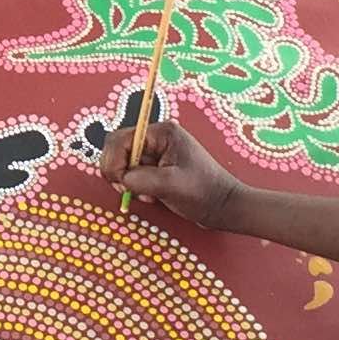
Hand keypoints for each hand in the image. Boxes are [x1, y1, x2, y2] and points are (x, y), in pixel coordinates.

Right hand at [100, 114, 244, 230]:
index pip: (121, 139)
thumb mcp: (170, 185)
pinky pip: (132, 173)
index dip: (114, 161)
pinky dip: (134, 186)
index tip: (120, 182)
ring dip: (126, 181)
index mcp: (162, 133)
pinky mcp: (156, 167)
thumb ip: (140, 179)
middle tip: (125, 190)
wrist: (223, 206)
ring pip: (123, 162)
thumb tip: (121, 179)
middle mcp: (157, 138)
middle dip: (117, 171)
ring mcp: (156, 152)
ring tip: (144, 194)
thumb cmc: (205, 192)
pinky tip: (149, 196)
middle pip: (118, 148)